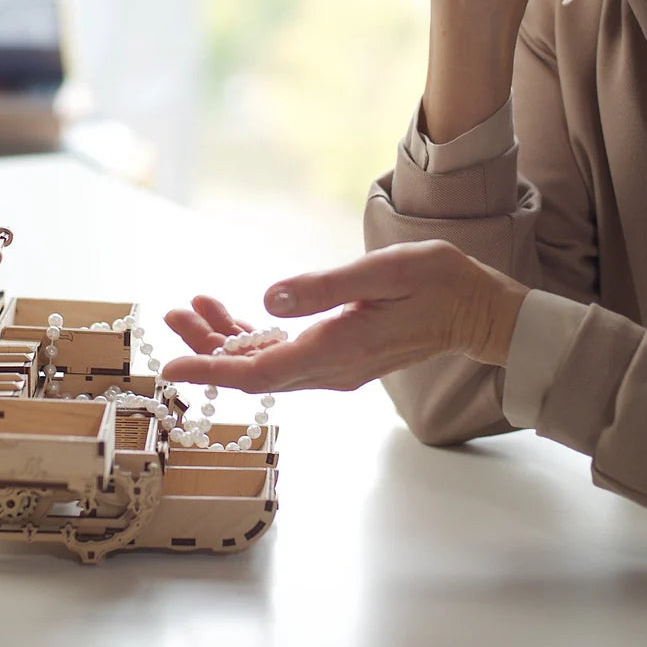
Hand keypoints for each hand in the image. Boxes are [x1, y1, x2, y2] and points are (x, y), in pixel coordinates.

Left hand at [161, 240, 528, 392]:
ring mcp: (336, 366)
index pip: (259, 373)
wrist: (476, 310)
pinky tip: (237, 314)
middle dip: (207, 348)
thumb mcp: (382, 273)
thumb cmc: (437, 283)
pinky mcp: (341, 355)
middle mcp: (331, 369)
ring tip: (193, 308)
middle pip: (254, 371)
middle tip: (171, 315)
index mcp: (336, 351)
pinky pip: (286, 355)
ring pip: (266, 364)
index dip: (211, 370)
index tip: (170, 365)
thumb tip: (267, 298)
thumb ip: (324, 288)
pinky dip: (255, 337)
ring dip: (227, 340)